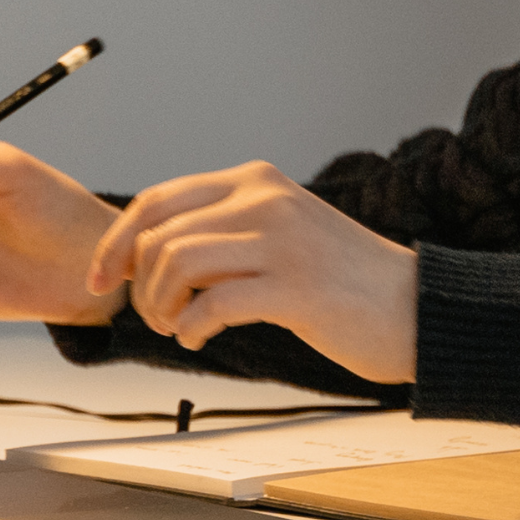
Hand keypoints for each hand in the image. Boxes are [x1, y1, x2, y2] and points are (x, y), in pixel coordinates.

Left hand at [86, 162, 418, 384]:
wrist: (417, 307)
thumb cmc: (344, 281)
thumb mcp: (280, 233)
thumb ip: (225, 232)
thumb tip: (149, 255)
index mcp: (256, 181)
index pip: (158, 199)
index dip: (117, 241)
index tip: (101, 277)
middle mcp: (265, 199)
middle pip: (159, 233)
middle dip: (137, 282)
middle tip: (153, 316)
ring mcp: (281, 240)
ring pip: (176, 262)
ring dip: (160, 305)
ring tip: (175, 327)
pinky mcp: (295, 287)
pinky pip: (212, 303)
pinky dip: (190, 326)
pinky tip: (198, 337)